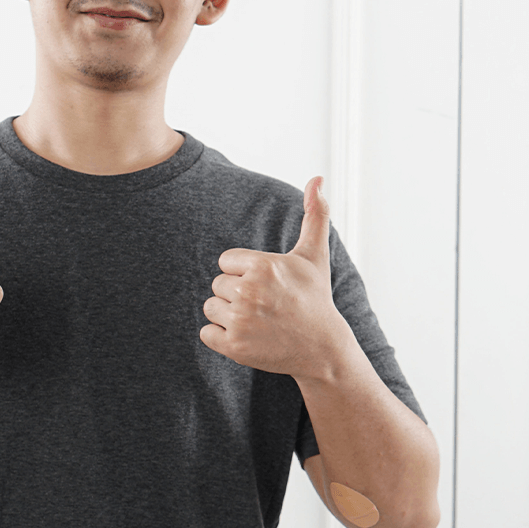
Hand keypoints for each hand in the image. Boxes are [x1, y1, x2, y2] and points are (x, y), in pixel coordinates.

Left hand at [200, 176, 352, 377]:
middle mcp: (249, 292)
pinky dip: (221, 338)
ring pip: (210, 308)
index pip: (226, 262)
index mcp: (262, 266)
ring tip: (257, 321)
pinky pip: (206, 333)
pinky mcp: (234, 347)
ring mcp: (240, 321)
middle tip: (265, 306)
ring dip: (228, 315)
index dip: (244, 273)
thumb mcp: (314, 255)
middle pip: (217, 284)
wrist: (322, 349)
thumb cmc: (314, 298)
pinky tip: (248, 336)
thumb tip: (317, 178)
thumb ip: (314, 214)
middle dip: (236, 294)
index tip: (267, 285)